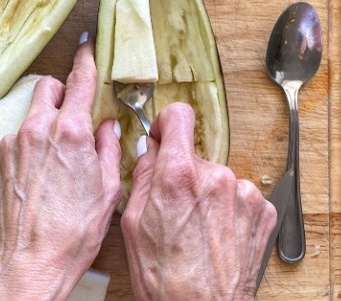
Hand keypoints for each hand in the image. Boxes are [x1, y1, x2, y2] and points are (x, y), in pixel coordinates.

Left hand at [0, 37, 121, 299]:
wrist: (30, 259)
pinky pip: (18, 138)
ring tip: (60, 154)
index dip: (86, 60)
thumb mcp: (107, 189)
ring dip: (46, 121)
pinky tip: (42, 171)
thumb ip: (109, 149)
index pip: (79, 80)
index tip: (88, 46)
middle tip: (76, 113)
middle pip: (48, 87)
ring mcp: (13, 144)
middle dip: (63, 92)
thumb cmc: (73, 231)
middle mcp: (36, 130)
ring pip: (31, 113)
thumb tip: (107, 129)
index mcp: (69, 132)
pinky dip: (31, 143)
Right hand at [121, 102, 276, 300]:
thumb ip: (142, 176)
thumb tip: (148, 151)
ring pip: (216, 178)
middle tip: (172, 208)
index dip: (165, 125)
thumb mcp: (132, 222)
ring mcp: (243, 194)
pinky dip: (227, 210)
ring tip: (196, 229)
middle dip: (182, 174)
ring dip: (206, 194)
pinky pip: (238, 196)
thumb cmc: (165, 277)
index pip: (177, 117)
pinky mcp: (261, 211)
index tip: (162, 136)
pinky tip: (214, 235)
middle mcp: (216, 178)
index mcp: (178, 175)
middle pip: (194, 156)